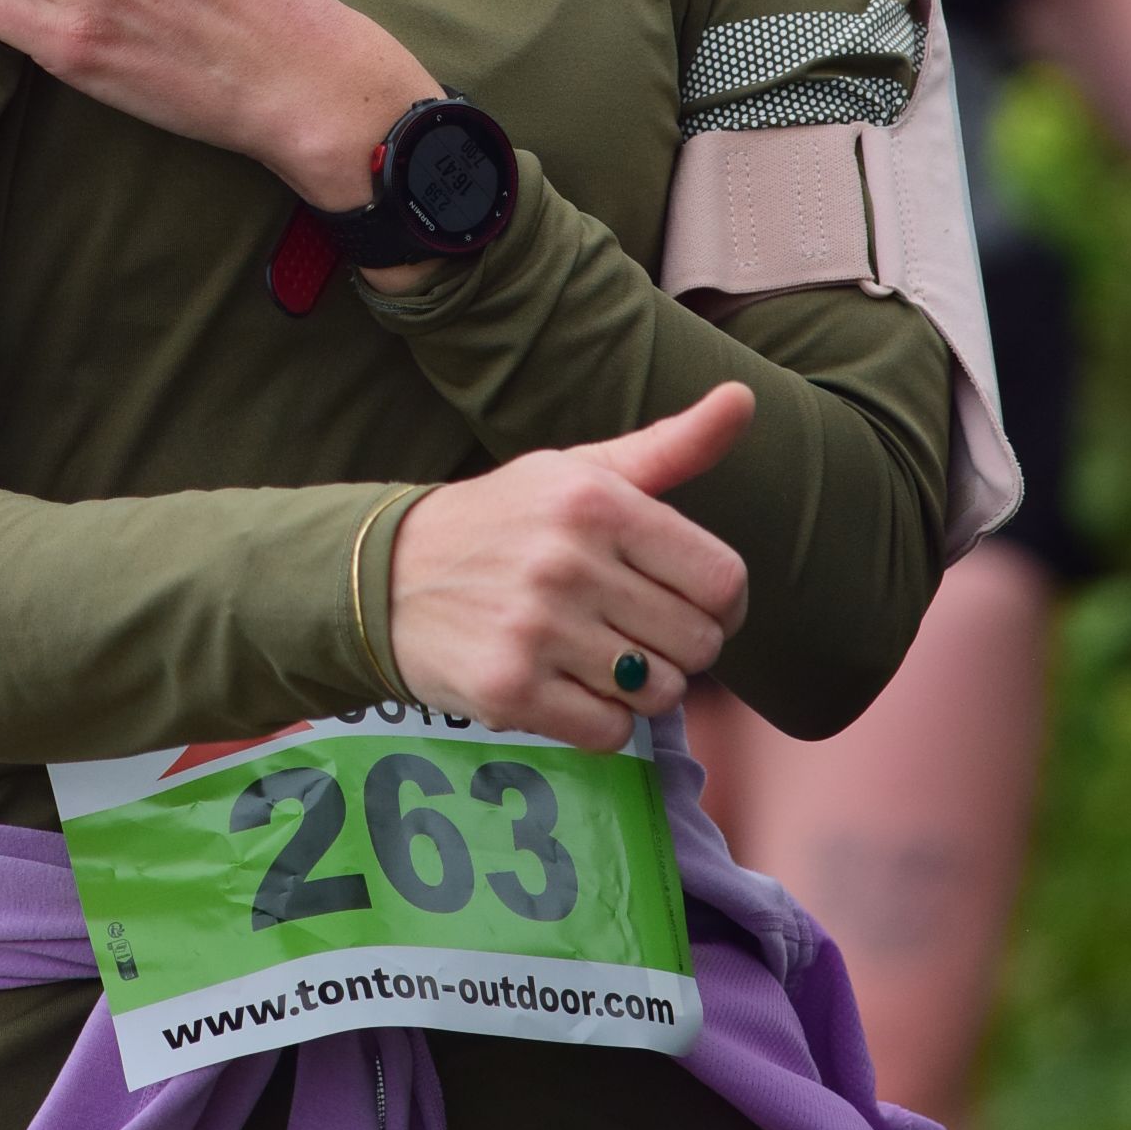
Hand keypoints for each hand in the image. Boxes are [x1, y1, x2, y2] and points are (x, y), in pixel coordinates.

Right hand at [386, 383, 753, 751]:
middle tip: (628, 630)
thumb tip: (744, 398)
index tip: (687, 603)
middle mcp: (568, 561)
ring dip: (637, 686)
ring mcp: (537, 628)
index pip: (723, 580)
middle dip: (676, 647)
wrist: (386, 574)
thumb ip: (670, 446)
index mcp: (596, 500)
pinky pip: (611, 732)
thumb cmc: (505, 521)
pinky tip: (563, 685)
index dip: (721, 604)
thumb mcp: (580, 471)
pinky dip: (600, 720)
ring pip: (658, 692)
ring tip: (593, 656)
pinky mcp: (510, 689)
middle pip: (699, 643)